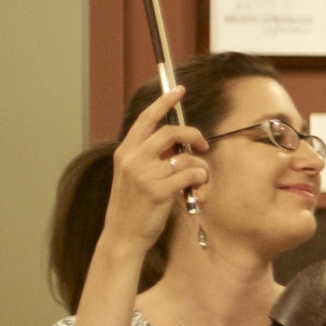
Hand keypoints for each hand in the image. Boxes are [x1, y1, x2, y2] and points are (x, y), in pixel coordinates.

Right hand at [101, 86, 208, 252]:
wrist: (123, 236)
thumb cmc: (134, 206)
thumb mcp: (134, 176)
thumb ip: (150, 157)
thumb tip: (178, 145)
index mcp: (125, 152)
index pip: (146, 119)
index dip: (164, 102)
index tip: (179, 90)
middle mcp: (132, 159)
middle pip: (171, 132)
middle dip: (193, 135)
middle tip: (203, 145)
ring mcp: (144, 175)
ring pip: (186, 156)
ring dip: (200, 166)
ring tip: (198, 179)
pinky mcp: (157, 191)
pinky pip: (191, 175)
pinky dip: (200, 180)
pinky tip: (196, 190)